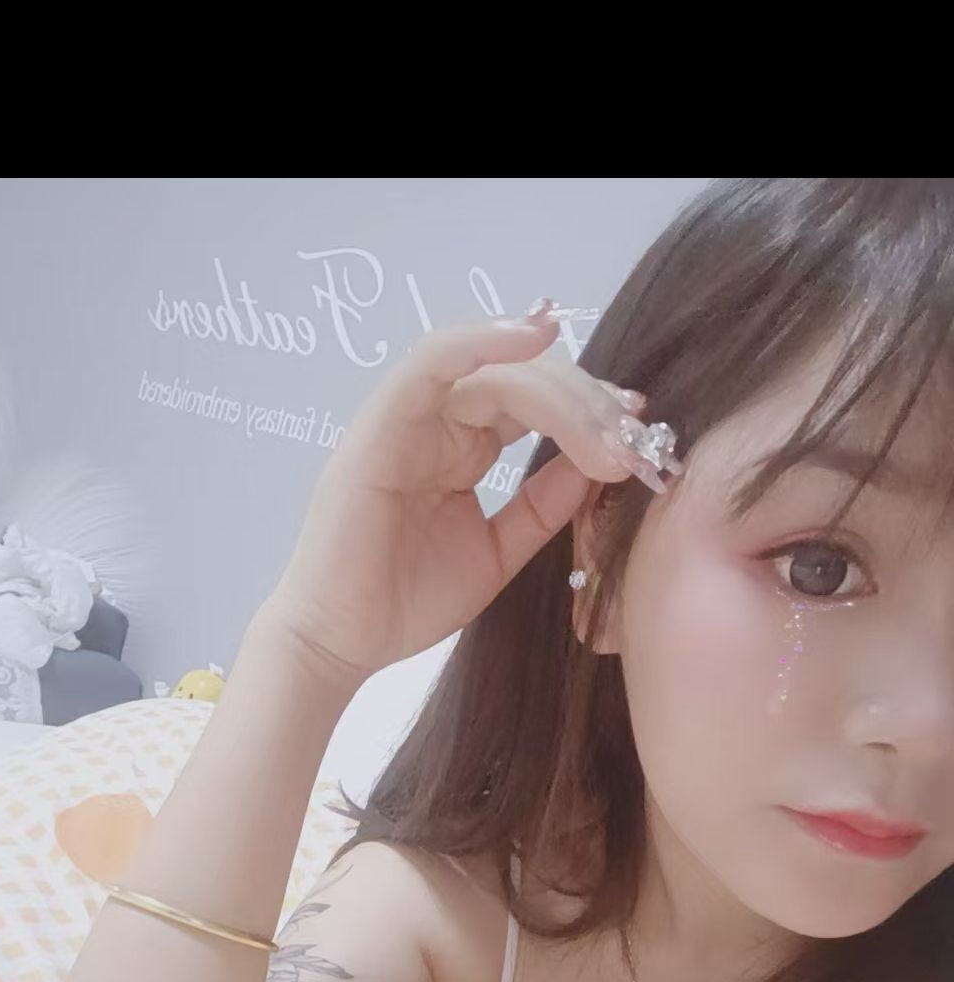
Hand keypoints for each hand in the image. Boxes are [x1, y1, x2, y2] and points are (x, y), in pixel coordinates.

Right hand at [266, 309, 681, 684]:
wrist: (342, 643)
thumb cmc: (406, 601)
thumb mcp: (499, 551)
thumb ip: (542, 508)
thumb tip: (595, 468)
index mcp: (460, 446)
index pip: (532, 402)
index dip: (589, 408)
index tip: (639, 429)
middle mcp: (435, 421)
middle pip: (522, 378)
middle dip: (586, 401)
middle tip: (631, 433)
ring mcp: (406, 418)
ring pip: (492, 368)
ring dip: (558, 388)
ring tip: (605, 423)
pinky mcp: (380, 425)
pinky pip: (434, 361)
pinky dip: (482, 340)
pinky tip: (535, 338)